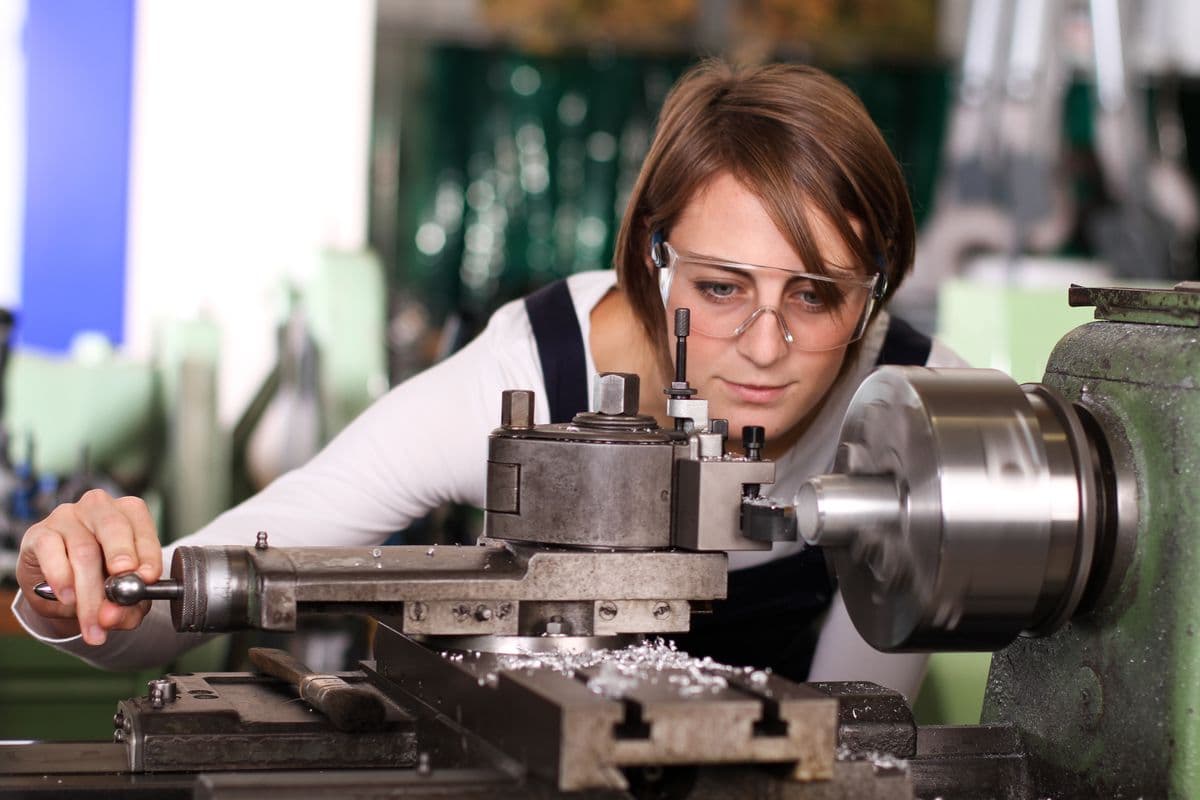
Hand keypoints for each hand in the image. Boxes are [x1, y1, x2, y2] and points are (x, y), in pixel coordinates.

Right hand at [17, 489, 161, 644]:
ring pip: (83, 550)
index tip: (148, 578)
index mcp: (129, 514)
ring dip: (89, 592)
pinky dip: (60, 577)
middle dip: (121, 560)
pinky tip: (67, 598)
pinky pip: (50, 550)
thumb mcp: (121, 597)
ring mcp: (66, 517)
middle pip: (114, 528)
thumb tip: (112, 615)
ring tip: (94, 621)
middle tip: (123, 589)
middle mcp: (99, 508)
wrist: (59, 590)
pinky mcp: (39, 533)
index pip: (143, 527)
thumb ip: (125, 608)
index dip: (148, 553)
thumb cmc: (99, 580)